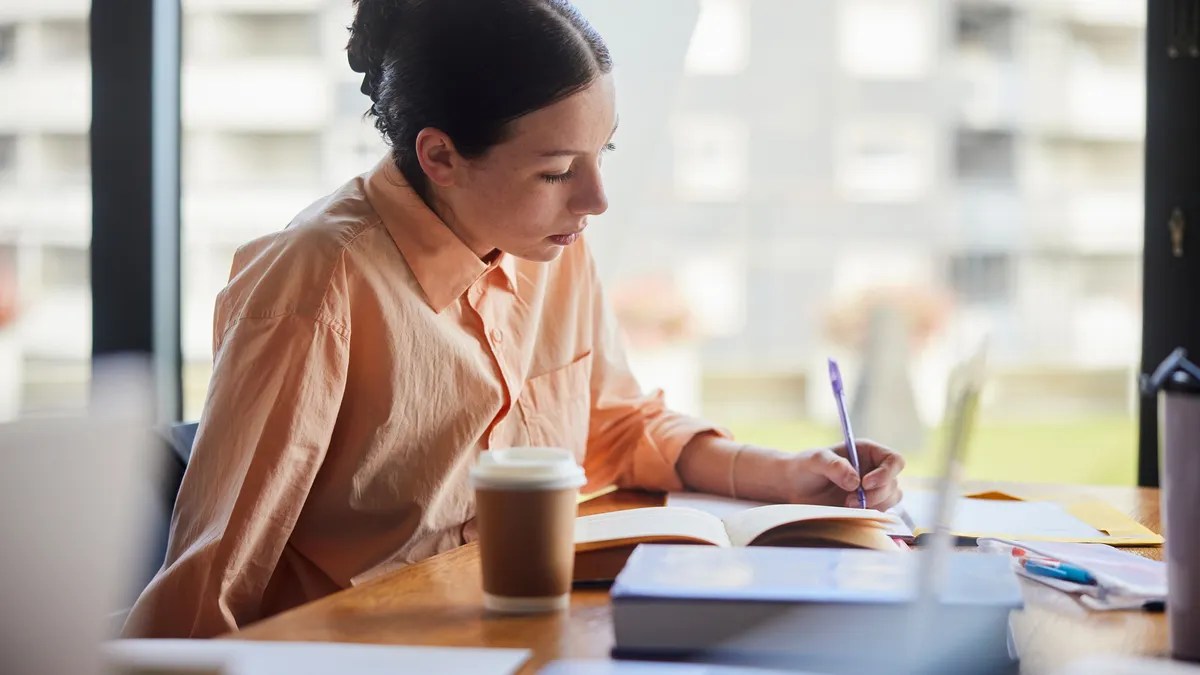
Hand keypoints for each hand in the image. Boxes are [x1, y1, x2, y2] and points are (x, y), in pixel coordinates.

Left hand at [779, 440, 903, 510]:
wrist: (795, 488)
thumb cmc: (805, 467)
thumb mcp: (815, 460)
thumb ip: (834, 466)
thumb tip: (855, 481)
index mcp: (867, 452)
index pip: (894, 460)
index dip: (886, 473)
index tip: (865, 484)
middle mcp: (875, 469)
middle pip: (893, 483)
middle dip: (875, 495)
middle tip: (849, 500)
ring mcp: (873, 488)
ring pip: (891, 499)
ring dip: (873, 505)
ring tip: (847, 505)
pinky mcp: (868, 505)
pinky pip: (881, 512)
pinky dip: (869, 514)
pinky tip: (849, 511)